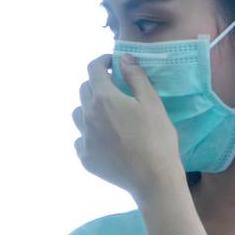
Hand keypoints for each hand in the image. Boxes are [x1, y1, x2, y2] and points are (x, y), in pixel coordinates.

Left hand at [73, 55, 183, 202]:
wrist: (152, 177)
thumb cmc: (156, 137)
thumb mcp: (151, 102)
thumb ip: (135, 77)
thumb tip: (122, 58)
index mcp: (103, 98)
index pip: (93, 69)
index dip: (102, 61)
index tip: (112, 63)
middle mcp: (87, 116)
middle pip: (84, 90)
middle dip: (97, 83)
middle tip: (115, 89)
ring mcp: (83, 138)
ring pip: (78, 114)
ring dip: (89, 108)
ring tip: (108, 115)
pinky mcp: (84, 157)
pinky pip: (81, 138)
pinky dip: (89, 133)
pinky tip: (106, 139)